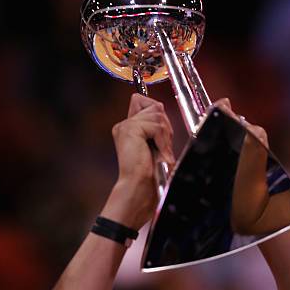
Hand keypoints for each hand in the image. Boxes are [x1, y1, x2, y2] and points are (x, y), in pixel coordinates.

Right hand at [111, 94, 174, 227]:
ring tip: (161, 152)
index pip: (145, 102)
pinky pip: (156, 125)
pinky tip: (159, 153)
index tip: (163, 138)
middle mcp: (124, 125)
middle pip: (155, 106)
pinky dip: (163, 140)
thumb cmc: (149, 173)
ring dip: (165, 135)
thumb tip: (160, 107)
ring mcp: (126, 126)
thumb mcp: (155, 146)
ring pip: (157, 114)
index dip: (159, 116)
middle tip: (163, 147)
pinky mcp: (130, 129)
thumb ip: (156, 127)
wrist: (139, 187)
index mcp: (128, 129)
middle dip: (165, 127)